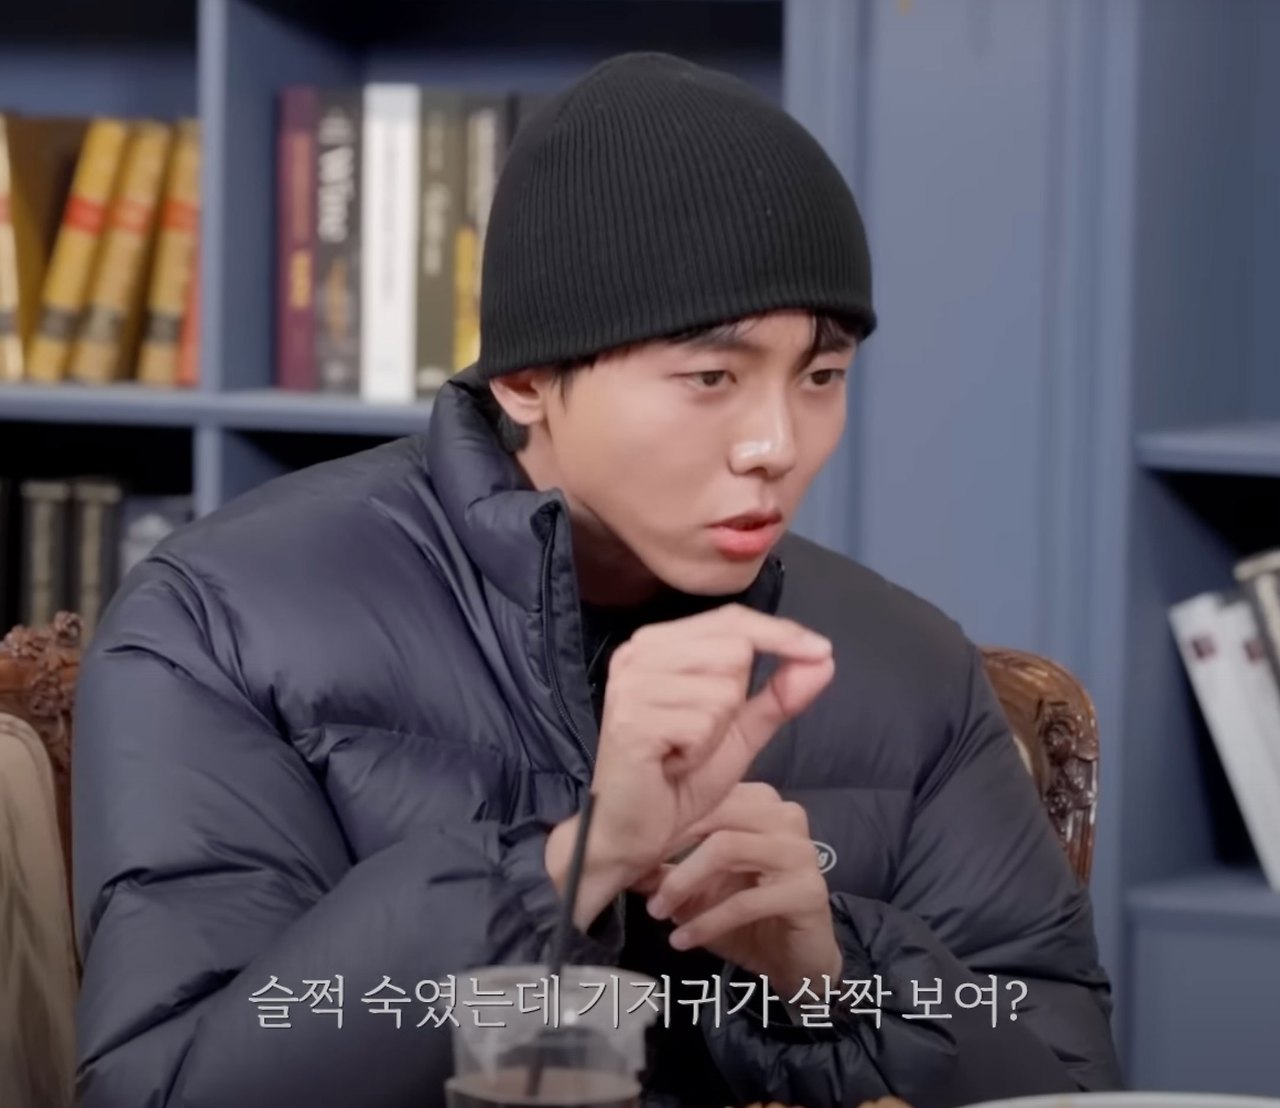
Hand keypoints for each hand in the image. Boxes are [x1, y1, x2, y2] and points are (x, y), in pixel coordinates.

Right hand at [546, 605, 833, 929]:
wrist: (631, 832)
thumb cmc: (680, 779)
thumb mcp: (739, 731)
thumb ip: (779, 696)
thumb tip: (824, 658)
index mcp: (660, 644)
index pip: (732, 619)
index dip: (781, 633)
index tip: (823, 650)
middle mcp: (639, 651)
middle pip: (734, 650)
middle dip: (734, 702)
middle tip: (699, 736)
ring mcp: (632, 683)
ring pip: (723, 688)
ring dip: (716, 732)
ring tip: (683, 751)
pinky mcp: (631, 718)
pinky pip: (703, 722)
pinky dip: (699, 752)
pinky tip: (672, 764)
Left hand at [634, 782, 842, 1000]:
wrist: (799, 963)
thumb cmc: (749, 919)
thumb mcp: (702, 891)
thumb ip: (667, 871)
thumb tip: (623, 861)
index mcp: (763, 804)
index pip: (708, 798)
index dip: (668, 823)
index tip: (634, 850)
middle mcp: (786, 817)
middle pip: (715, 815)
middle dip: (671, 848)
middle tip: (643, 882)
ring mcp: (800, 851)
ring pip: (725, 848)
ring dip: (683, 883)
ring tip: (658, 912)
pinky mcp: (807, 890)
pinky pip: (744, 900)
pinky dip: (705, 921)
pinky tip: (682, 940)